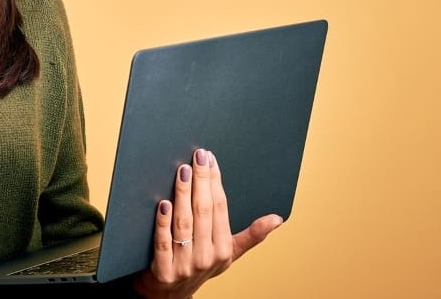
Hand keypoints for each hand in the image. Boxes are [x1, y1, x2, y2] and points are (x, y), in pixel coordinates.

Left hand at [132, 149, 283, 298]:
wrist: (170, 293)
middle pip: (203, 212)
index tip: (211, 159)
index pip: (220, 209)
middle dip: (201, 181)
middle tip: (198, 156)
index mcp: (224, 249)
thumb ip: (251, 236)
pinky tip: (162, 203)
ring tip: (183, 171)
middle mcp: (206, 257)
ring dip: (183, 195)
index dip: (215, 183)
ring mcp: (184, 264)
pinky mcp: (162, 271)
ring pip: (184, 224)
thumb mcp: (228, 253)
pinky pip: (163, 242)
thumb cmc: (201, 265)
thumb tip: (277, 219)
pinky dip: (163, 223)